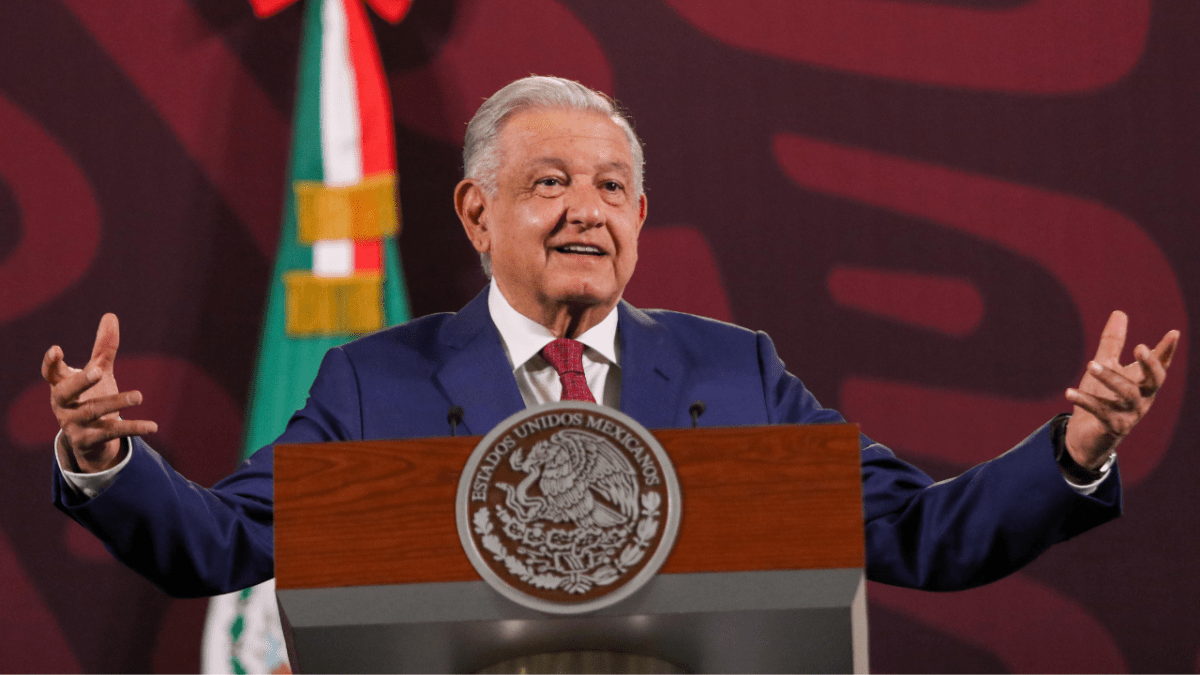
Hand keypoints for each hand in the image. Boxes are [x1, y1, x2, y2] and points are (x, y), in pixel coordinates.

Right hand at [42, 313, 157, 472]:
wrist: (91, 439)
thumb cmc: (91, 396)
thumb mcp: (98, 371)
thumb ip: (103, 348)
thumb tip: (110, 315)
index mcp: (61, 386)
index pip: (51, 373)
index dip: (51, 363)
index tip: (57, 349)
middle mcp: (63, 405)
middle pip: (66, 393)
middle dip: (81, 382)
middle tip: (99, 371)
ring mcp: (73, 424)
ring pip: (93, 412)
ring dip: (116, 403)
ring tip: (140, 395)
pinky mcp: (88, 441)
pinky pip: (111, 433)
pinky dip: (133, 428)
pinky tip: (153, 426)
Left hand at [1065, 311, 1178, 469]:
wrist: (1087, 435)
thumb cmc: (1101, 397)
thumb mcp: (1106, 366)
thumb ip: (1113, 342)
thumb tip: (1119, 312)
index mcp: (1143, 383)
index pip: (1159, 365)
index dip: (1167, 351)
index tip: (1173, 333)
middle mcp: (1143, 399)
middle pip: (1155, 381)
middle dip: (1149, 364)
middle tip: (1140, 347)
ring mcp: (1130, 414)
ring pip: (1126, 394)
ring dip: (1109, 378)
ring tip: (1090, 364)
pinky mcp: (1113, 427)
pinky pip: (1100, 411)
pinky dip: (1085, 400)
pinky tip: (1069, 392)